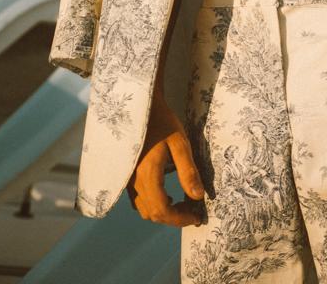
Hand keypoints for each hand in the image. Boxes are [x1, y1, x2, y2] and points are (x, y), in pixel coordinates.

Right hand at [126, 91, 204, 227]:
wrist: (142, 108)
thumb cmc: (163, 123)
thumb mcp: (180, 144)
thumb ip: (188, 171)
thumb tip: (198, 196)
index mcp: (147, 175)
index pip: (162, 210)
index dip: (180, 219)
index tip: (197, 217)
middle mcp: (134, 182)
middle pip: (152, 213)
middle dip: (174, 218)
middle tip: (194, 211)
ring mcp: (128, 180)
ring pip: (144, 209)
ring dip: (164, 212)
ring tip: (183, 203)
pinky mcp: (128, 175)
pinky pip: (138, 200)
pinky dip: (154, 204)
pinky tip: (168, 194)